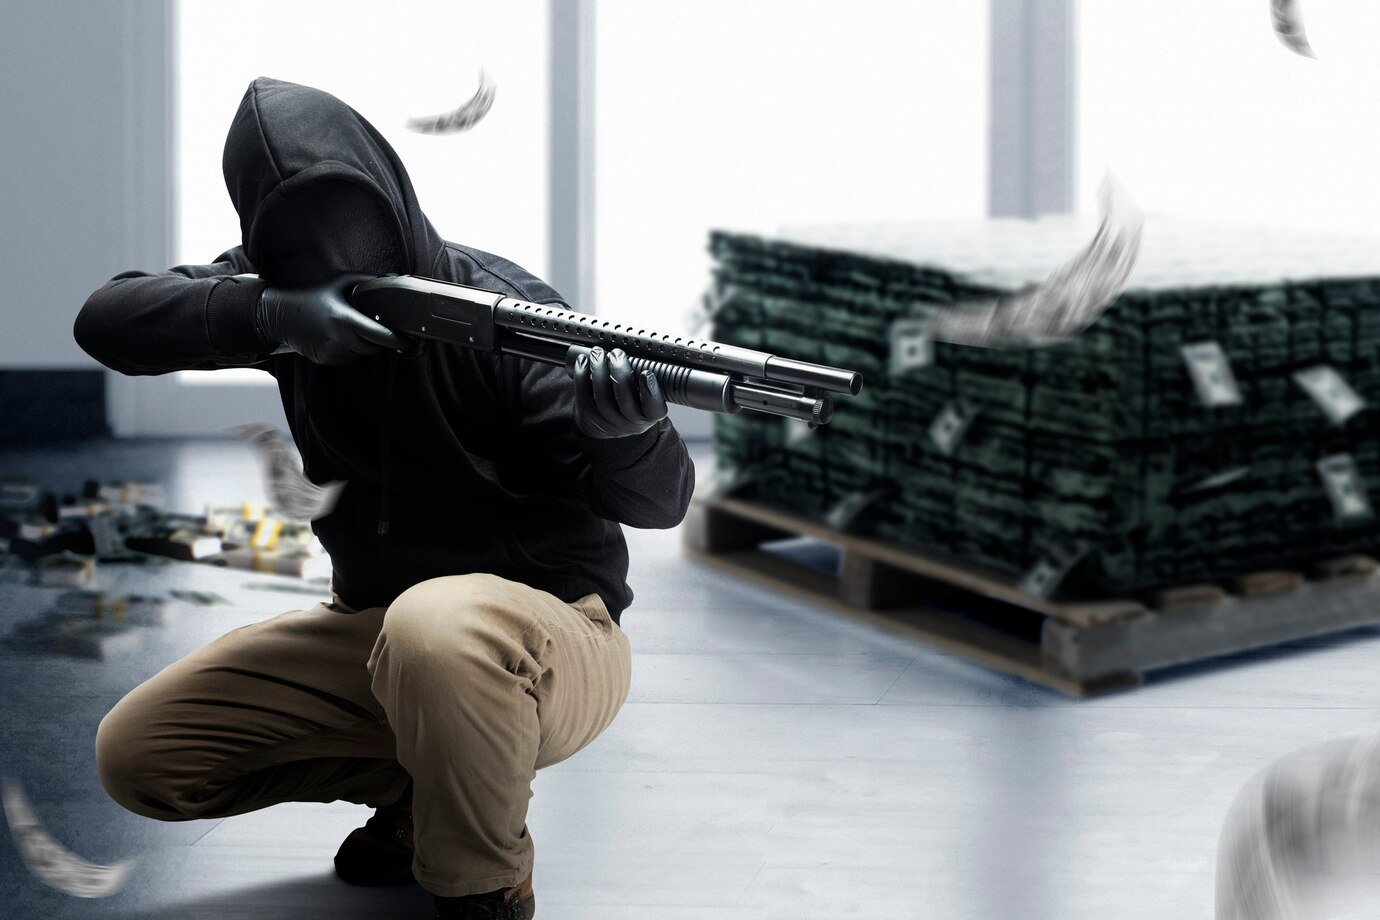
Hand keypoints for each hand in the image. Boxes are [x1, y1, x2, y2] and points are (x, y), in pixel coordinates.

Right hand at [256, 274, 405, 364]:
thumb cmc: (310, 296)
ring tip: (343, 326)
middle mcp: (338, 340)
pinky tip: (334, 335)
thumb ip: (366, 283)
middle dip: (375, 338)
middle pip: (372, 347)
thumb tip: (390, 281)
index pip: (378, 335)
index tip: (407, 340)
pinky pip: (347, 358)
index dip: (395, 339)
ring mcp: (331, 353)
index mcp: (343, 320)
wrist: (278, 314)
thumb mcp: (338, 284)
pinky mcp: (325, 361)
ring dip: (360, 343)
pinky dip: (347, 349)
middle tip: (366, 323)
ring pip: (360, 353)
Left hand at [573, 347, 668, 438]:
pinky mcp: (589, 415)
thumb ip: (646, 382)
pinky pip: (584, 395)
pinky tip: (583, 362)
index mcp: (648, 415)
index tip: (647, 373)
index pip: (654, 407)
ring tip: (598, 353)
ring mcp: (609, 420)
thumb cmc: (630, 405)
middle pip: (625, 399)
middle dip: (620, 372)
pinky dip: (582, 375)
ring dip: (599, 370)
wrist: (606, 425)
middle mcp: (630, 422)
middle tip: (617, 354)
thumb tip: (644, 354)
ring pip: (603, 397)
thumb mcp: (646, 399)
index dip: (651, 390)